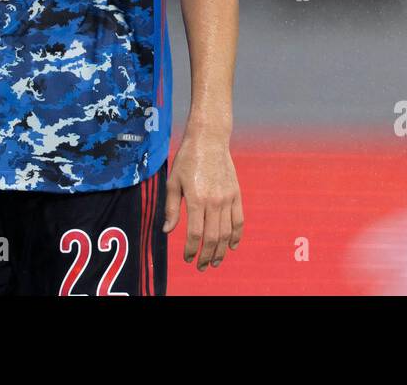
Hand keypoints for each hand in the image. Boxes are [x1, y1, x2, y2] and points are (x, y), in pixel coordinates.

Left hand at [163, 132, 243, 270]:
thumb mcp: (173, 181)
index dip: (191, 250)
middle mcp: (214, 201)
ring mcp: (228, 198)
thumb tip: (167, 231)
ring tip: (215, 262)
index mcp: (196, 198)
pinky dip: (236, 235)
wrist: (210, 139)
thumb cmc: (187, 159)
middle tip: (202, 266)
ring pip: (227, 232)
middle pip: (212, 237)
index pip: (195, 234)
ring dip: (221, 251)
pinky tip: (231, 245)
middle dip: (207, 256)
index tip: (187, 258)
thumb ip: (171, 208)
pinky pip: (239, 220)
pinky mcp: (237, 194)